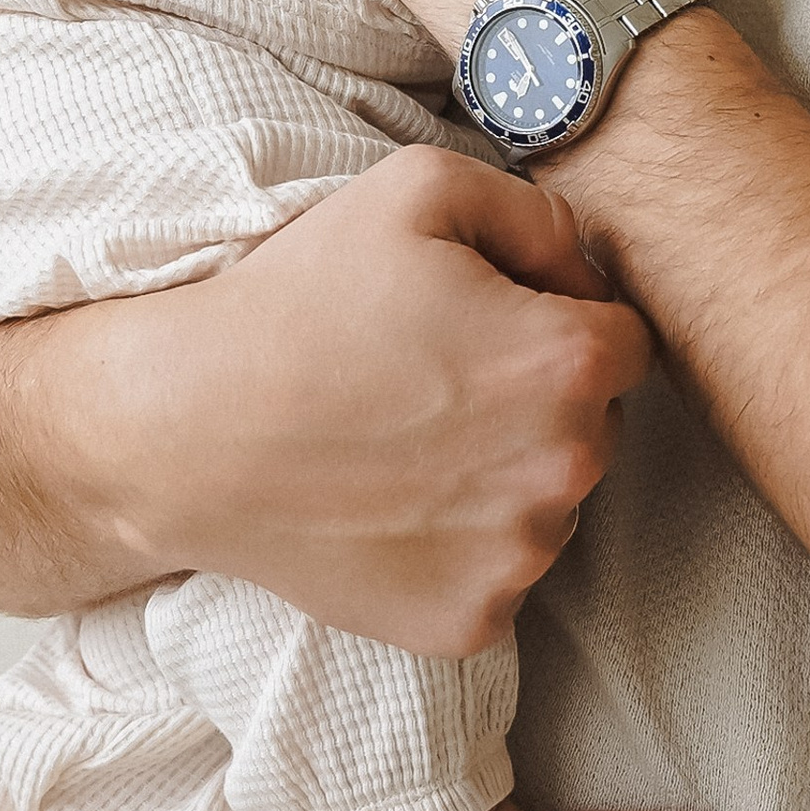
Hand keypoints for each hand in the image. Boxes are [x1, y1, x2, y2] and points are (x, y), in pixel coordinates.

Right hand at [0, 148, 653, 641]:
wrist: (184, 431)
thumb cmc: (299, 298)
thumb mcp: (420, 187)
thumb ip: (538, 210)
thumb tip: (589, 264)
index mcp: (572, 362)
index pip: (625, 338)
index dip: (558, 317)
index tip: (485, 320)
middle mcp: (569, 468)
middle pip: (593, 425)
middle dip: (536, 398)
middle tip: (432, 380)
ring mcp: (521, 557)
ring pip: (549, 502)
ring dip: (503, 474)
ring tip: (402, 442)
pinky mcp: (472, 622)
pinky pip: (501, 574)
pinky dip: (460, 547)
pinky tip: (391, 505)